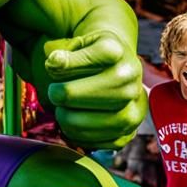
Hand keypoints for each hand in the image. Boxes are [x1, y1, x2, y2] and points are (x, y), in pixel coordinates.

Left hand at [43, 31, 145, 148]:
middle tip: (55, 92)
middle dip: (58, 95)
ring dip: (65, 117)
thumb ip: (64, 51)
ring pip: (82, 122)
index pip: (84, 59)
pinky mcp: (129, 131)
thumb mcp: (79, 44)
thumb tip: (54, 62)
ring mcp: (133, 106)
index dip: (64, 64)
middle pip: (72, 94)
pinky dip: (77, 135)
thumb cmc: (91, 58)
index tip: (53, 64)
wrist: (119, 72)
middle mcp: (129, 77)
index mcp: (115, 51)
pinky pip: (93, 142)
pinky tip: (75, 122)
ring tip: (64, 108)